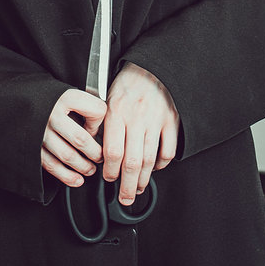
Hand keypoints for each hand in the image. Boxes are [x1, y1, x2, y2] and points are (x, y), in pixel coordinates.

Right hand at [41, 88, 105, 187]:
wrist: (20, 101)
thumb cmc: (50, 99)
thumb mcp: (70, 93)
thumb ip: (87, 106)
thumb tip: (102, 129)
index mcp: (65, 97)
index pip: (96, 111)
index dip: (101, 123)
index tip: (98, 128)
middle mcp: (51, 114)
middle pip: (80, 139)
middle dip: (95, 153)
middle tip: (100, 157)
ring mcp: (40, 132)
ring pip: (67, 155)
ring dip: (83, 166)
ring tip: (91, 169)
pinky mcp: (32, 147)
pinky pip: (51, 165)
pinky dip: (67, 176)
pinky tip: (77, 179)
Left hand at [102, 62, 178, 205]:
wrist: (150, 66)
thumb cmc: (126, 83)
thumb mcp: (105, 99)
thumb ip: (100, 123)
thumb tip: (93, 147)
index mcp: (117, 112)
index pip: (112, 151)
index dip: (109, 170)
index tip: (108, 178)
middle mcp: (136, 118)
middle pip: (132, 162)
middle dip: (127, 185)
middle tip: (125, 198)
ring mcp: (155, 121)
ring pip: (149, 160)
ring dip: (144, 180)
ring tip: (138, 189)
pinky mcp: (171, 121)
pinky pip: (167, 150)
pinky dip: (162, 164)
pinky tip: (155, 168)